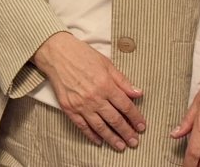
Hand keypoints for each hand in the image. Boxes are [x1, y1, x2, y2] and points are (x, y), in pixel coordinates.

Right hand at [31, 32, 145, 150]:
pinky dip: (92, 135)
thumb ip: (122, 80)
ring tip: (121, 146)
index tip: (142, 126)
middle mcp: (95, 97)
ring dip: (112, 138)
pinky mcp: (69, 109)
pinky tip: (99, 141)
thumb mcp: (106, 63)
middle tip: (134, 142)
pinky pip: (82, 126)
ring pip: (100, 127)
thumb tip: (137, 93)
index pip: (126, 106)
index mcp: (106, 84)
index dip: (136, 118)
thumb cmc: (82, 55)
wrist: (57, 54)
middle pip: (115, 119)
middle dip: (127, 132)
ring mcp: (81, 105)